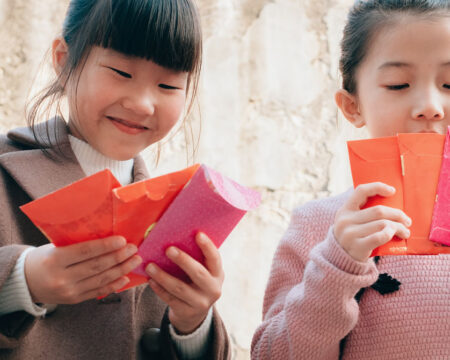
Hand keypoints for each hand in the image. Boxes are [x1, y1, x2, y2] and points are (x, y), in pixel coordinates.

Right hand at [25, 236, 141, 303]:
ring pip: (101, 280)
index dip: (106, 246)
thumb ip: (77, 244)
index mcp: (55, 259)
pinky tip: (126, 277)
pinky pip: (98, 292)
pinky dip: (114, 285)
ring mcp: (68, 292)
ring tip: (135, 260)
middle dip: (119, 257)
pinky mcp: (74, 300)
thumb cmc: (45, 257)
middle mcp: (62, 278)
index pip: (85, 251)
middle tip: (134, 249)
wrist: (25, 281)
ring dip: (121, 270)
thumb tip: (108, 236)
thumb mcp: (55, 247)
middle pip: (97, 266)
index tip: (123, 240)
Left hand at [146, 232, 223, 333]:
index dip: (207, 246)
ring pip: (180, 288)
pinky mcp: (186, 312)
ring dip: (163, 276)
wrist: (194, 314)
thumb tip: (177, 235)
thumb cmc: (196, 282)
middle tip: (168, 249)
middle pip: (198, 273)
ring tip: (150, 266)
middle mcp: (213, 289)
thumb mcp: (203, 272)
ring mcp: (200, 303)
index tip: (198, 234)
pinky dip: (159, 289)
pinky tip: (150, 280)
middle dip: (183, 260)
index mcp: (218, 275)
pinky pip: (170, 299)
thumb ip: (197, 258)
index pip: (215, 259)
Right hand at [334, 182, 411, 261]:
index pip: (361, 191)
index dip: (377, 187)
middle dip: (397, 214)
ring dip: (399, 227)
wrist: (341, 259)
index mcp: (345, 210)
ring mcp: (350, 234)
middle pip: (378, 211)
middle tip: (406, 220)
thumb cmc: (354, 237)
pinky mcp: (357, 247)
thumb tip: (389, 197)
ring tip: (405, 231)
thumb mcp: (351, 221)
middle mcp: (345, 220)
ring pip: (383, 224)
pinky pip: (380, 237)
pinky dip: (391, 234)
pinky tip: (397, 236)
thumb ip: (363, 211)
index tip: (393, 191)